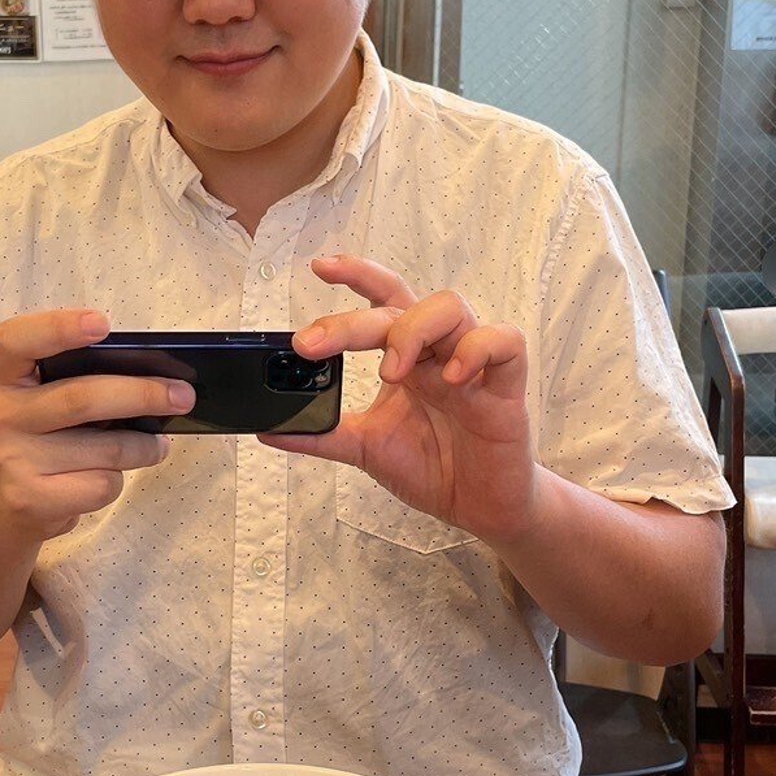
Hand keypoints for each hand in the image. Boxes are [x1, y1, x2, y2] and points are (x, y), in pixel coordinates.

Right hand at [0, 310, 187, 540]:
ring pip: (104, 449)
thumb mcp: (43, 401)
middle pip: (80, 399)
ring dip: (144, 446)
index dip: (58, 328)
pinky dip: (119, 479)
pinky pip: (100, 485)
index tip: (103, 324)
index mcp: (3, 376)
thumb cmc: (42, 439)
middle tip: (183, 395)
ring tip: (156, 444)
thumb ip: (79, 381)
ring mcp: (11, 460)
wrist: (8, 505)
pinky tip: (112, 475)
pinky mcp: (29, 500)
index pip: (15, 340)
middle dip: (142, 395)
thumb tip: (156, 379)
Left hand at [261, 256, 540, 544]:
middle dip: (353, 321)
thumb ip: (322, 435)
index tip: (319, 267)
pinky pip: (505, 342)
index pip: (382, 299)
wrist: (481, 507)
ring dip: (413, 329)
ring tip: (390, 371)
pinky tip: (453, 375)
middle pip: (401, 306)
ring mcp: (473, 364)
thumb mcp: (366, 449)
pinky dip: (476, 349)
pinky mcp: (508, 385)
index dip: (356, 275)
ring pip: (451, 307)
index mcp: (405, 356)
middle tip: (314, 345)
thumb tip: (267, 430)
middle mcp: (437, 350)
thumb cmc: (434, 467)